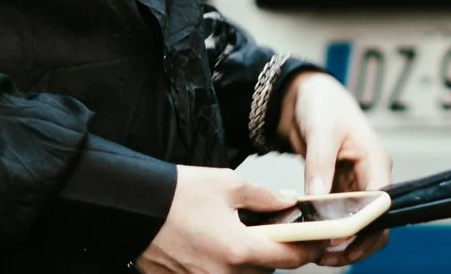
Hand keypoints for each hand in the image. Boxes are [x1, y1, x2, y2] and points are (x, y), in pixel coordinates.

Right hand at [136, 168, 318, 273]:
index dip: (308, 249)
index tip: (318, 240)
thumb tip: (289, 203)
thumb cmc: (179, 194)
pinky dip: (226, 265)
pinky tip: (218, 245)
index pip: (288, 259)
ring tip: (243, 235)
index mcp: (239, 250)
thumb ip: (265, 197)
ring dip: (250, 261)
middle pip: (266, 272)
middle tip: (275, 231)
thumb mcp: (228, 185)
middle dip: (275, 253)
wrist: (132, 208)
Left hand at [278, 68, 391, 266]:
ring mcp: (355, 185)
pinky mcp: (339, 189)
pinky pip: (338, 216)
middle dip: (354, 243)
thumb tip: (318, 199)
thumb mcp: (321, 132)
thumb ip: (320, 166)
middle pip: (374, 222)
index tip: (340, 242)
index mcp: (376, 160)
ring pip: (357, 224)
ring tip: (313, 252)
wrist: (306, 96)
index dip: (365, 227)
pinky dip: (327, 229)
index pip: (382, 205)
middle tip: (325, 257)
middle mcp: (370, 176)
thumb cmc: (323, 104)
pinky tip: (309, 237)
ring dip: (340, 240)